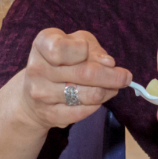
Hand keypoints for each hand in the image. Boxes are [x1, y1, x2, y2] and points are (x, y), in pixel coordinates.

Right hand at [14, 29, 131, 130]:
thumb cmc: (60, 62)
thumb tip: (109, 63)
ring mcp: (42, 94)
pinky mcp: (50, 115)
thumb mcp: (74, 43)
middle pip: (85, 73)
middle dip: (112, 76)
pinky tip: (98, 100)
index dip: (84, 51)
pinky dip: (96, 105)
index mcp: (42, 44)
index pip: (63, 48)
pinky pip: (83, 112)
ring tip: (113, 87)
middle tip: (126, 77)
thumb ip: (92, 49)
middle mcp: (37, 69)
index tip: (95, 55)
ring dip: (108, 91)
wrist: (31, 96)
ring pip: (90, 95)